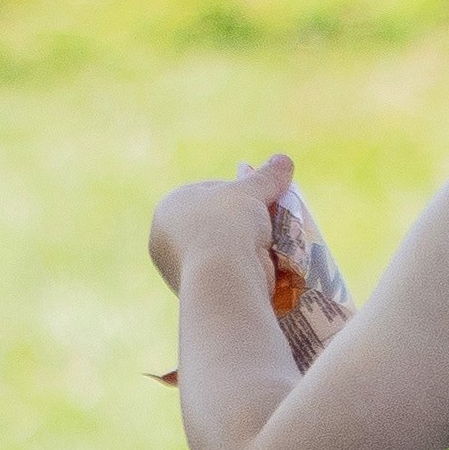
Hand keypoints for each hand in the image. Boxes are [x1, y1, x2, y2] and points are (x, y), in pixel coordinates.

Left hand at [151, 156, 299, 316]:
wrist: (222, 278)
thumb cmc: (229, 225)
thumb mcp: (252, 192)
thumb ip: (266, 176)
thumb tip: (283, 159)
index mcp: (170, 205)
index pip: (213, 191)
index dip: (244, 193)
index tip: (267, 200)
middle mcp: (165, 235)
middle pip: (218, 221)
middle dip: (245, 223)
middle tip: (274, 222)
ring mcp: (176, 266)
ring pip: (222, 248)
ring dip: (245, 247)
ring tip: (273, 246)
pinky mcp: (193, 290)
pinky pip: (224, 271)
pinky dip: (242, 268)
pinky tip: (263, 267)